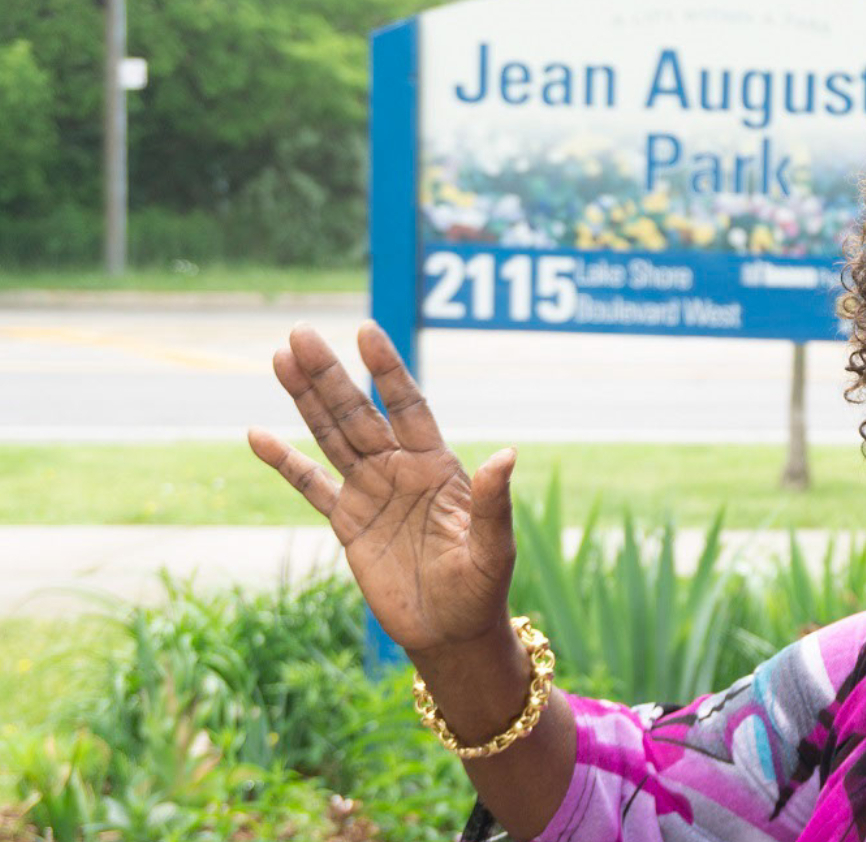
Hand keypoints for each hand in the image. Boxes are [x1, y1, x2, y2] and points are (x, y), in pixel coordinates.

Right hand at [247, 321, 516, 656]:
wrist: (452, 632)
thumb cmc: (482, 588)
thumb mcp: (492, 546)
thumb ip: (493, 502)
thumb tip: (507, 453)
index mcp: (437, 466)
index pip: (408, 407)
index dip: (387, 370)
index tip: (366, 331)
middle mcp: (401, 469)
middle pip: (359, 413)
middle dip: (330, 374)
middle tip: (300, 334)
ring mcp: (371, 493)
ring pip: (332, 437)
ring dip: (306, 400)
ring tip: (281, 358)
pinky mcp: (348, 524)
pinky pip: (310, 486)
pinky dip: (285, 462)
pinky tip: (258, 434)